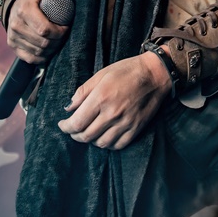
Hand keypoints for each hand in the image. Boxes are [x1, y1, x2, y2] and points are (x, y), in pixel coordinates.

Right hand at [7, 0, 72, 63]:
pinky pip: (31, 58)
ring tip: (57, 41)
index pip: (45, 30)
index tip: (66, 27)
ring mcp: (12, 37)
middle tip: (63, 35)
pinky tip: (48, 49)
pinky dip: (42, 57)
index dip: (59, 32)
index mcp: (24, 10)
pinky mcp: (12, 46)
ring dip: (52, 49)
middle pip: (43, 43)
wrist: (14, 5)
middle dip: (58, 41)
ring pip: (38, 52)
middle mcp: (16, 25)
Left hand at [57, 52, 171, 149]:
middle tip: (72, 129)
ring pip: (101, 143)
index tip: (62, 124)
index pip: (76, 123)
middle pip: (86, 136)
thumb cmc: (127, 71)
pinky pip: (117, 145)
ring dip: (90, 140)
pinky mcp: (136, 129)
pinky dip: (107, 144)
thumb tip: (68, 108)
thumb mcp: (101, 74)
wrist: (155, 74)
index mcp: (101, 98)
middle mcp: (112, 114)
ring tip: (88, 132)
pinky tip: (104, 136)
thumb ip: (83, 92)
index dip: (65, 127)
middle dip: (75, 135)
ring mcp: (125, 123)